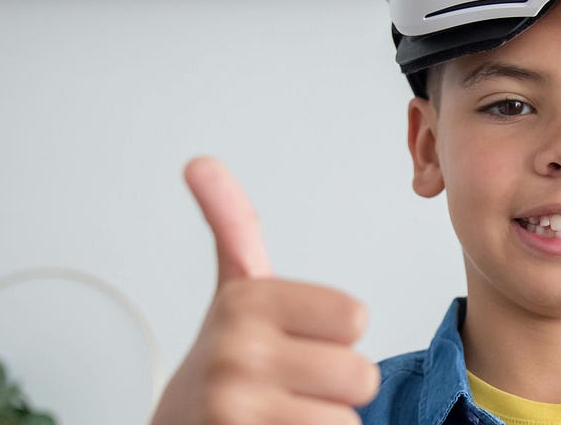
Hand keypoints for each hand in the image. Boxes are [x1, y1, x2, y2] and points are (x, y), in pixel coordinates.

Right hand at [152, 156, 378, 424]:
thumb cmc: (223, 369)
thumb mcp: (231, 296)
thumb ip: (232, 228)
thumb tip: (201, 162)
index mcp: (245, 303)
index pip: (355, 317)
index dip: (333, 336)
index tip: (292, 340)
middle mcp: (237, 355)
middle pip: (360, 374)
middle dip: (333, 388)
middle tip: (289, 387)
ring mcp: (238, 409)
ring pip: (347, 420)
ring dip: (322, 422)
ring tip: (280, 415)